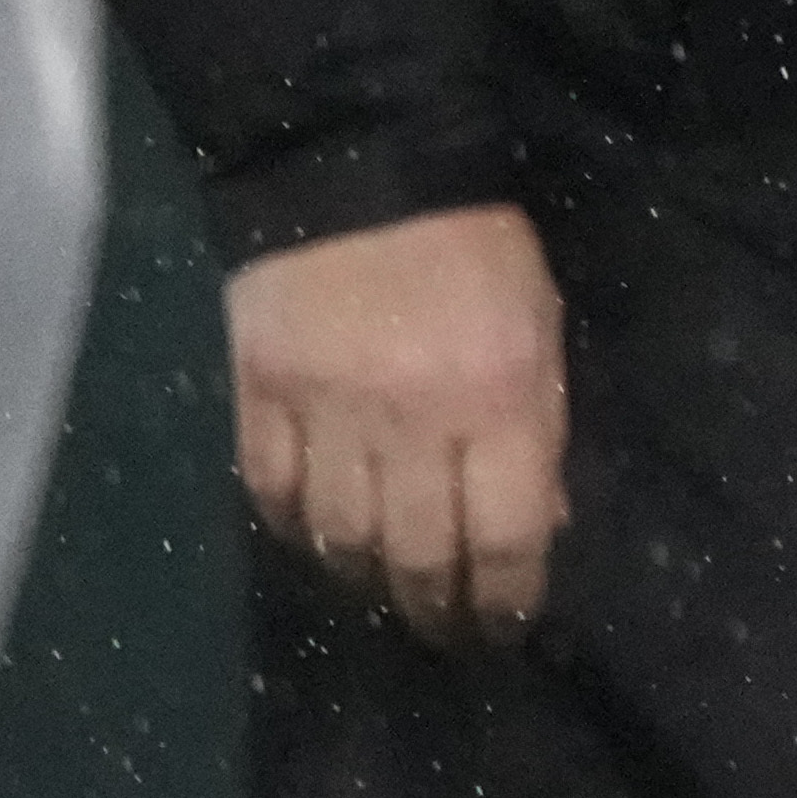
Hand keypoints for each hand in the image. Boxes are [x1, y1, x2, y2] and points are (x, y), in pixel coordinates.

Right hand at [224, 201, 567, 642]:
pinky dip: (294, 529)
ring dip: (364, 578)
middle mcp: (412, 421)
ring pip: (340, 538)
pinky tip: (315, 539)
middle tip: (444, 633)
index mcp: (500, 395)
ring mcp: (325, 414)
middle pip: (417, 554)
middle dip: (435, 609)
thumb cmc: (475, 245)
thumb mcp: (539, 323)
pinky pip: (272, 494)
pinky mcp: (257, 399)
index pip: (507, 536)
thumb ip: (537, 424)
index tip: (507, 625)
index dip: (507, 597)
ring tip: (383, 593)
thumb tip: (536, 522)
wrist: (359, 164)